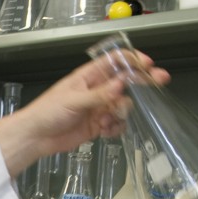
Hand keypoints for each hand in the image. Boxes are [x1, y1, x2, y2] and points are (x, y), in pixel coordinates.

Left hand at [0, 48, 168, 175]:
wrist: (36, 137)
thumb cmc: (48, 112)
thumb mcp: (74, 100)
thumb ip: (99, 94)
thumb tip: (121, 84)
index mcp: (88, 76)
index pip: (114, 62)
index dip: (132, 60)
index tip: (148, 64)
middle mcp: (97, 90)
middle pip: (125, 82)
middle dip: (142, 81)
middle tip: (161, 79)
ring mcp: (98, 107)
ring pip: (123, 105)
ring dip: (121, 114)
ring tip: (106, 121)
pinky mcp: (98, 125)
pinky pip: (116, 124)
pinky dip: (115, 128)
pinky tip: (105, 132)